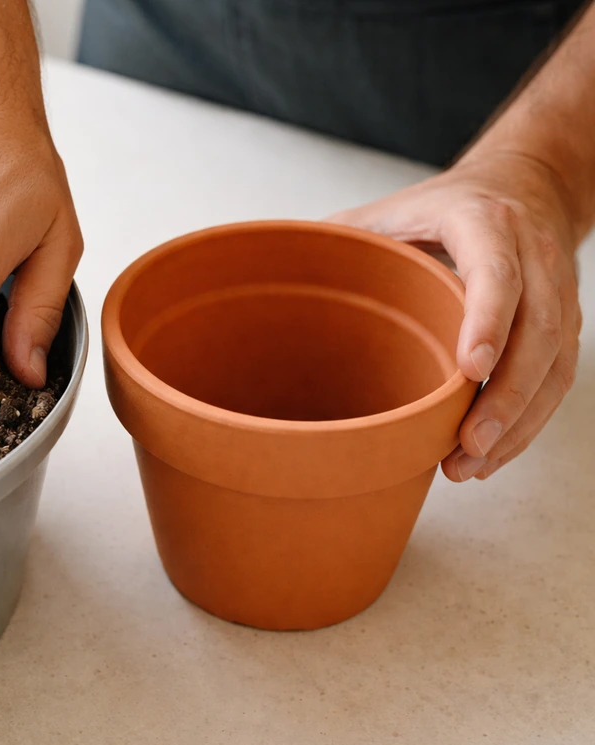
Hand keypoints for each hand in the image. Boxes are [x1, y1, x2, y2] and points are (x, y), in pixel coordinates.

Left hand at [329, 152, 581, 480]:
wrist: (525, 184)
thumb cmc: (445, 207)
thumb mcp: (392, 208)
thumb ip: (342, 236)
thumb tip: (273, 267)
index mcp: (485, 223)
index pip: (496, 273)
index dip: (487, 321)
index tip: (470, 370)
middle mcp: (533, 256)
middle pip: (537, 332)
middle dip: (506, 396)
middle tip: (466, 445)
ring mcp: (558, 292)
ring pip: (555, 365)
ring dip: (517, 423)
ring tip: (470, 466)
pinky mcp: (566, 324)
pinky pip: (558, 380)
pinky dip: (526, 423)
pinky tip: (490, 454)